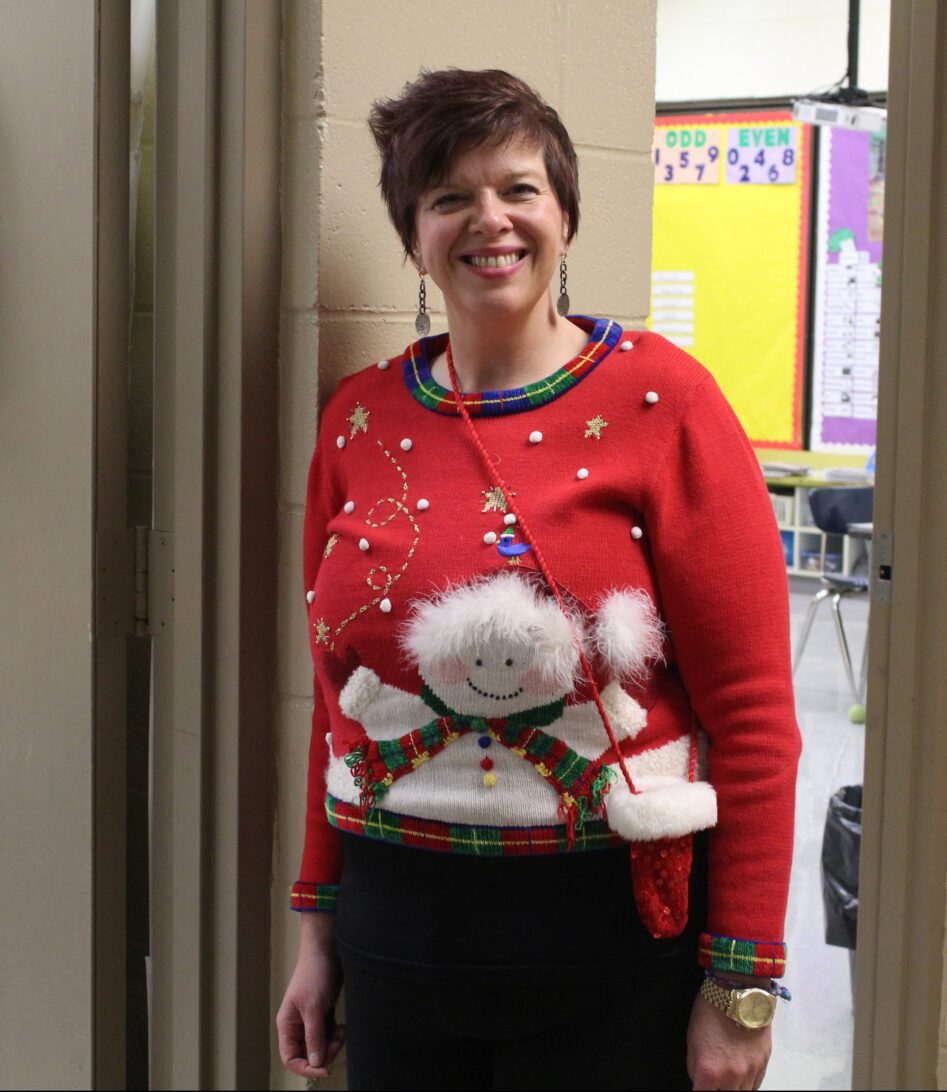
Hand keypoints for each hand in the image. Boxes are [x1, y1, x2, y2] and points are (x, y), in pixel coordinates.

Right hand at [276, 914, 345, 1080]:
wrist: (327, 950)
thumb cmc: (314, 973)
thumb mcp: (313, 1008)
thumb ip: (314, 1037)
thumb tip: (316, 1063)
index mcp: (287, 1024)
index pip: (290, 1057)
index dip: (305, 1068)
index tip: (323, 1069)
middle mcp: (297, 1025)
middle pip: (308, 1054)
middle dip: (324, 1053)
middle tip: (337, 1042)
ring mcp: (311, 1020)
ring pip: (320, 1045)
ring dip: (333, 1043)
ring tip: (341, 1031)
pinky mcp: (323, 1014)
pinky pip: (328, 1035)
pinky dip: (336, 1035)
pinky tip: (342, 1026)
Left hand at [687, 990, 771, 1090]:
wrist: (739, 992)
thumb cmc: (710, 1011)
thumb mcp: (692, 1039)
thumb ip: (695, 1067)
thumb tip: (700, 1080)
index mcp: (710, 1072)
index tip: (699, 1087)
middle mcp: (733, 1077)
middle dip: (717, 1090)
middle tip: (713, 1079)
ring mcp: (751, 1073)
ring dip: (732, 1088)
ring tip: (726, 1076)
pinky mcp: (764, 1065)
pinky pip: (755, 1086)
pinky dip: (746, 1084)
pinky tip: (739, 1075)